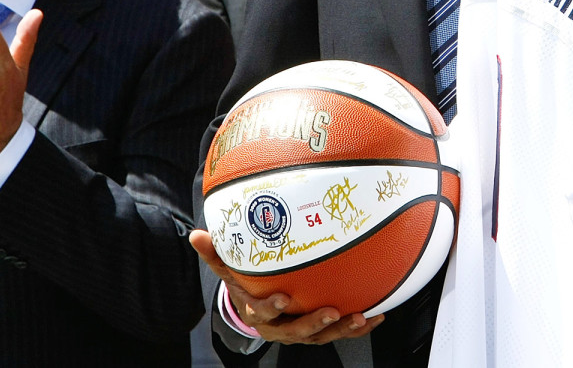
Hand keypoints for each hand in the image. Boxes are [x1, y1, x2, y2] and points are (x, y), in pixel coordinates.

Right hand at [188, 229, 382, 344]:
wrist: (257, 306)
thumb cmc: (245, 283)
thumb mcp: (229, 268)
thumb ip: (215, 254)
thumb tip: (195, 235)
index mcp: (256, 312)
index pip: (261, 313)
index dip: (271, 309)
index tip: (283, 299)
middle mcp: (279, 327)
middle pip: (296, 332)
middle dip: (314, 324)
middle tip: (331, 312)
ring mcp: (300, 331)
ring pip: (321, 336)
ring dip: (342, 329)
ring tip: (361, 317)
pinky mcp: (319, 330)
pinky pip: (340, 332)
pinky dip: (359, 327)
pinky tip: (377, 317)